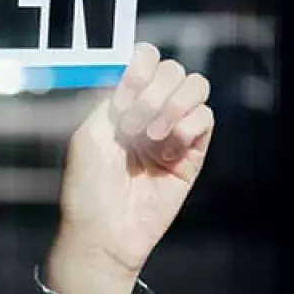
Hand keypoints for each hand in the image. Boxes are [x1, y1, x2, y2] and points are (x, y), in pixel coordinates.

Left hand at [48, 43, 214, 293]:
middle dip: (155, 91)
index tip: (128, 92)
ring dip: (173, 105)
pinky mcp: (193, 154)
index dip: (142, 66)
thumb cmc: (87, 187)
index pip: (146, 61)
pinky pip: (205, 119)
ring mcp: (173, 131)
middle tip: (133, 125)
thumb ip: (113, 100)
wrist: (104, 231)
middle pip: (174, 70)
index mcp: (122, 103)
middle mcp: (150, 112)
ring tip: (152, 136)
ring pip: (196, 87)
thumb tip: (139, 74)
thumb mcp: (88, 136)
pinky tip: (165, 151)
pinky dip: (186, 128)